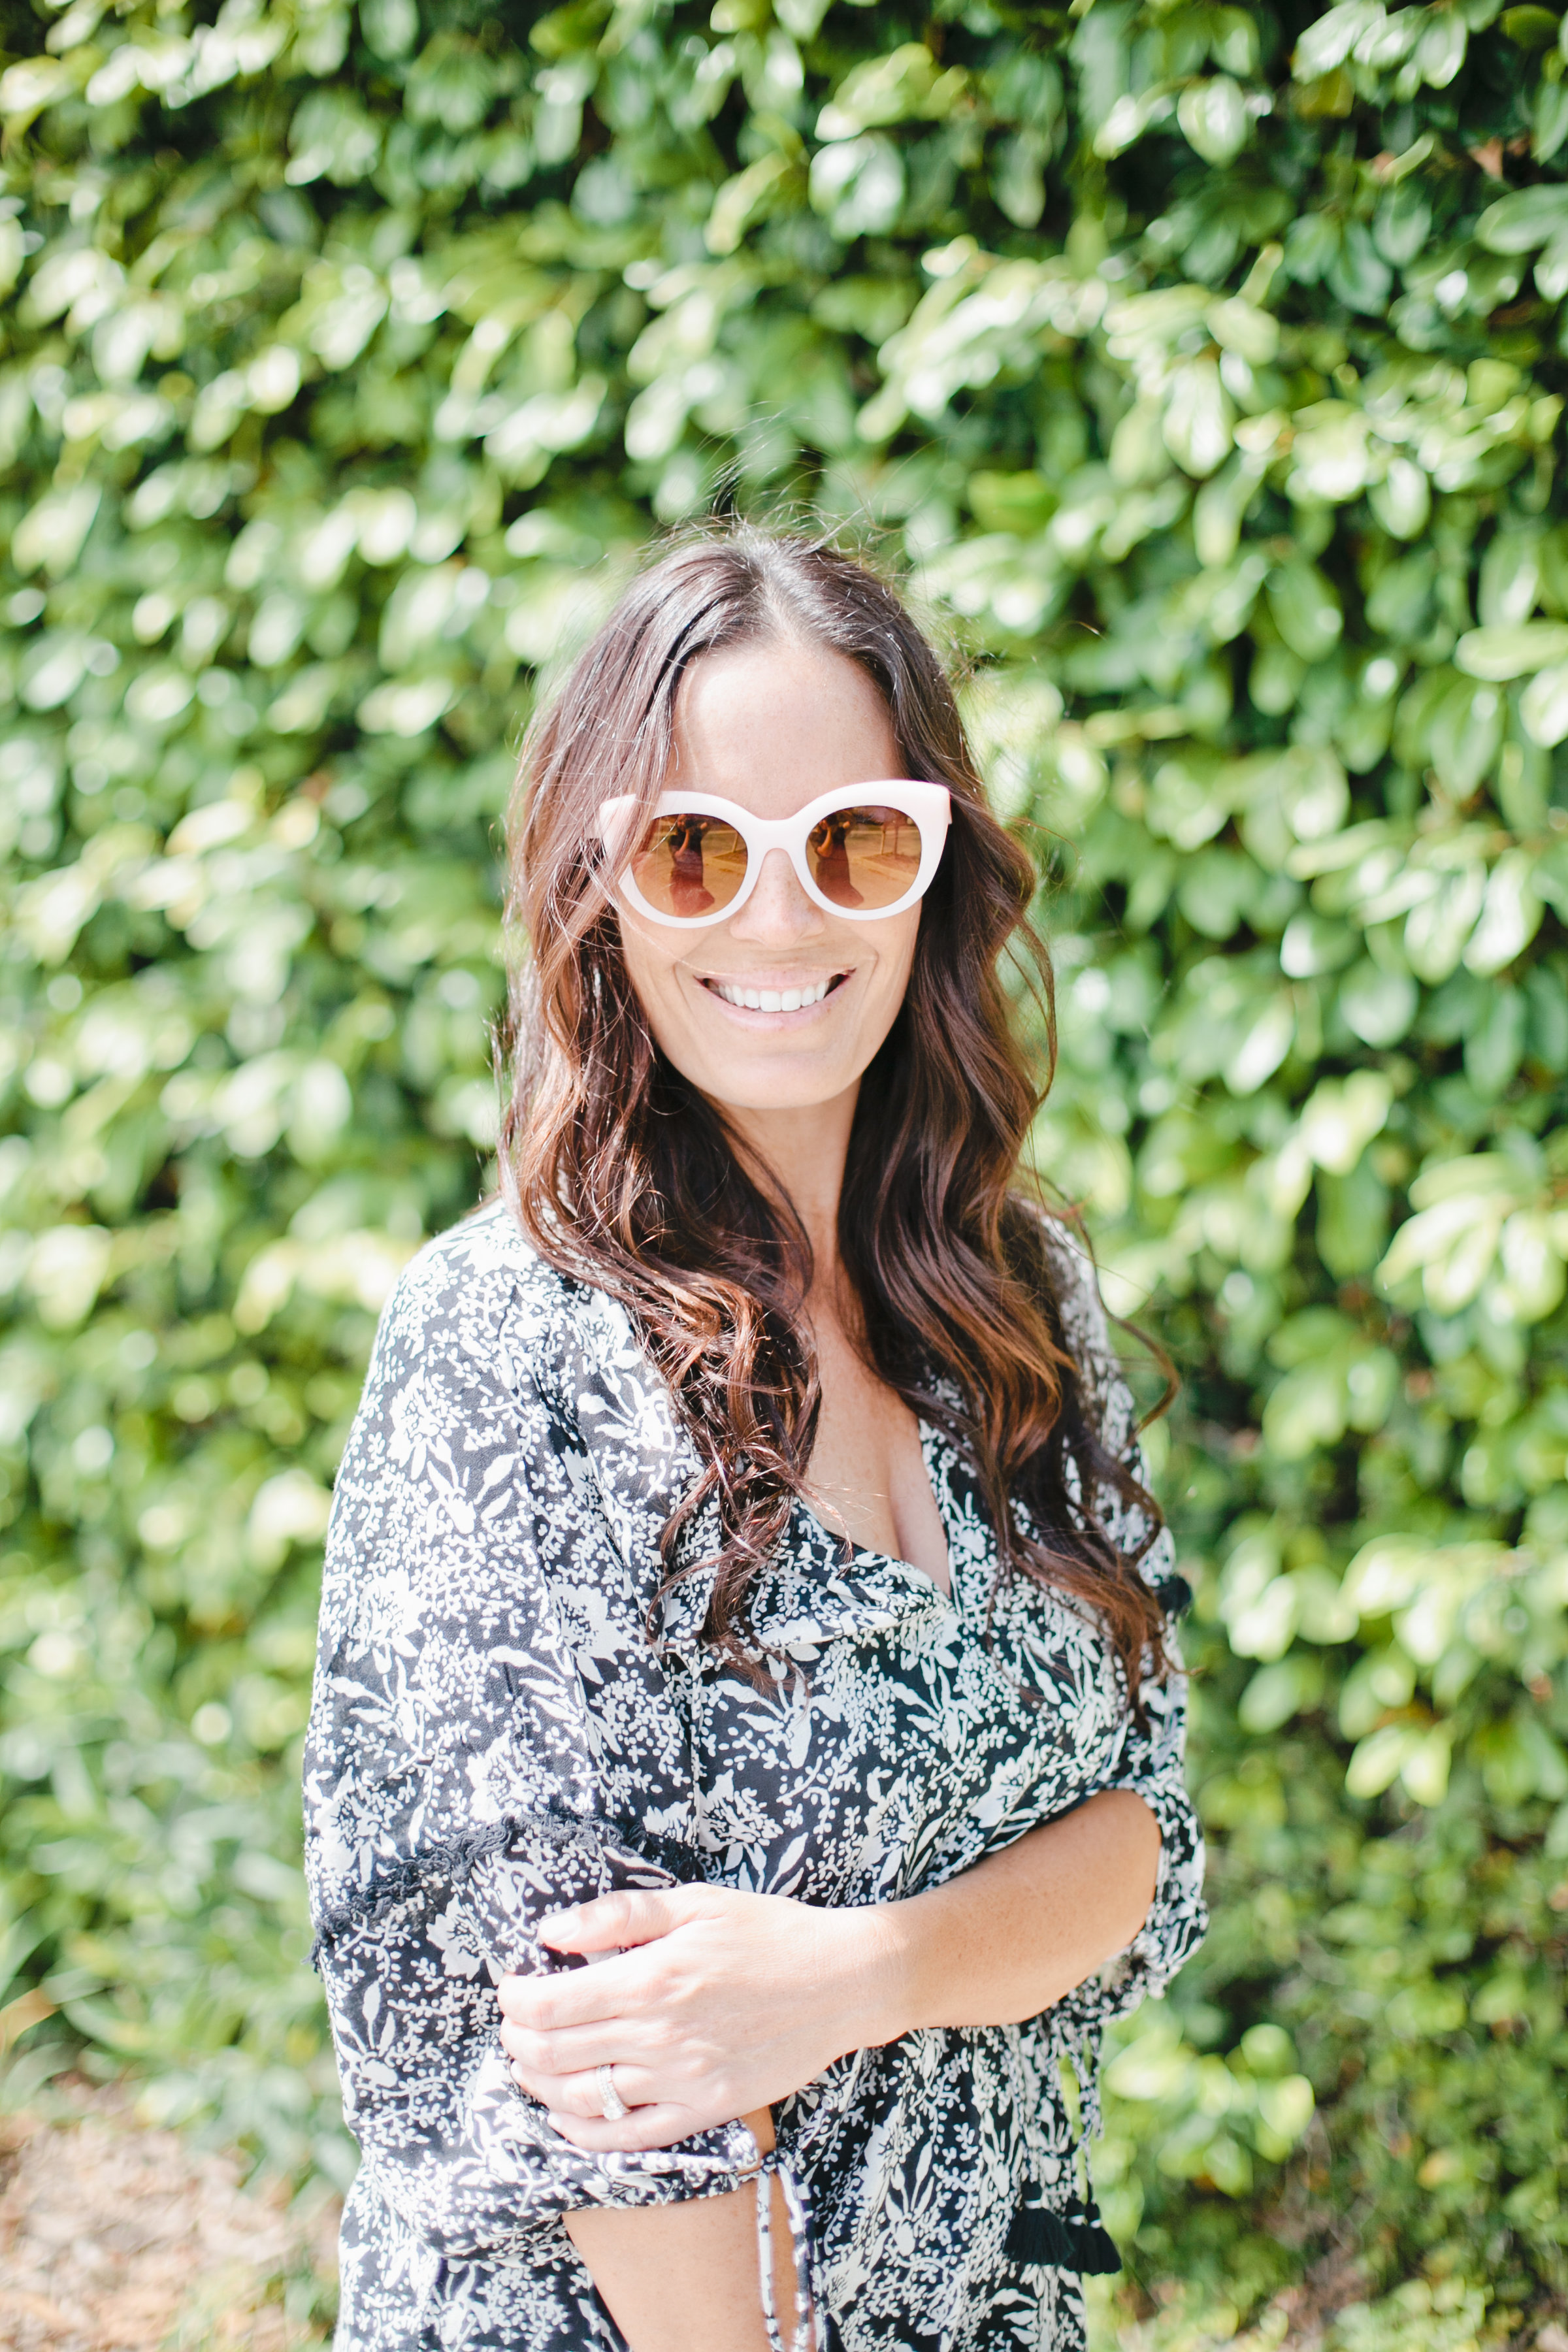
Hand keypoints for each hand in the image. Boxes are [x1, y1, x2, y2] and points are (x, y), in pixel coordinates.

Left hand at [496, 1885, 902, 2152]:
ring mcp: (681, 2080)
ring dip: (540, 2082)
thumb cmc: (769, 1933)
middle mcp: (659, 2035)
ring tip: (529, 2061)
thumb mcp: (696, 1902)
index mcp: (652, 1978)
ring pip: (583, 2097)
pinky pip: (630, 2136)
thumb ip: (620, 1915)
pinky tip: (565, 2115)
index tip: (511, 1987)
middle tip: (513, 2023)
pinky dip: (586, 2132)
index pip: (552, 2003)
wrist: (841, 1982)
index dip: (516, 1999)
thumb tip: (553, 1932)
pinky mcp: (704, 2111)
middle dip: (518, 2039)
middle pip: (556, 2052)